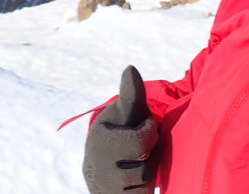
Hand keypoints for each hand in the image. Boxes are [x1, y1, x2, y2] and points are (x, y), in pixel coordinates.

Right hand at [83, 65, 159, 192]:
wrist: (101, 167)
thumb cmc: (119, 131)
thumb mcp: (125, 112)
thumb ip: (131, 94)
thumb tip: (130, 67)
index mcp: (100, 140)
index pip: (144, 140)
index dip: (149, 131)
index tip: (143, 126)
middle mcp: (98, 168)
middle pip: (146, 166)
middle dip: (150, 155)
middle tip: (141, 147)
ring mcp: (105, 189)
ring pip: (145, 183)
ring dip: (148, 171)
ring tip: (138, 161)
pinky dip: (144, 189)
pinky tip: (136, 180)